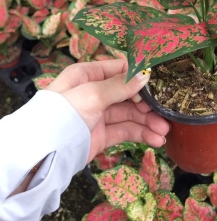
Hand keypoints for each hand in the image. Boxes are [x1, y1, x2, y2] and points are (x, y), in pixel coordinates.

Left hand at [46, 59, 169, 162]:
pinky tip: (155, 139)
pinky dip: (141, 134)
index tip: (159, 82)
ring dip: (148, 121)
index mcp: (87, 74)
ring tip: (164, 130)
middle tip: (165, 110)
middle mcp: (94, 92)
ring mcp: (98, 114)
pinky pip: (125, 131)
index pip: (120, 69)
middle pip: (128, 93)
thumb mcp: (92, 94)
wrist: (44, 153)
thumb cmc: (64, 113)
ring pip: (129, 114)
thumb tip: (147, 73)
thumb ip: (121, 85)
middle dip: (147, 103)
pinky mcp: (101, 135)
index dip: (139, 76)